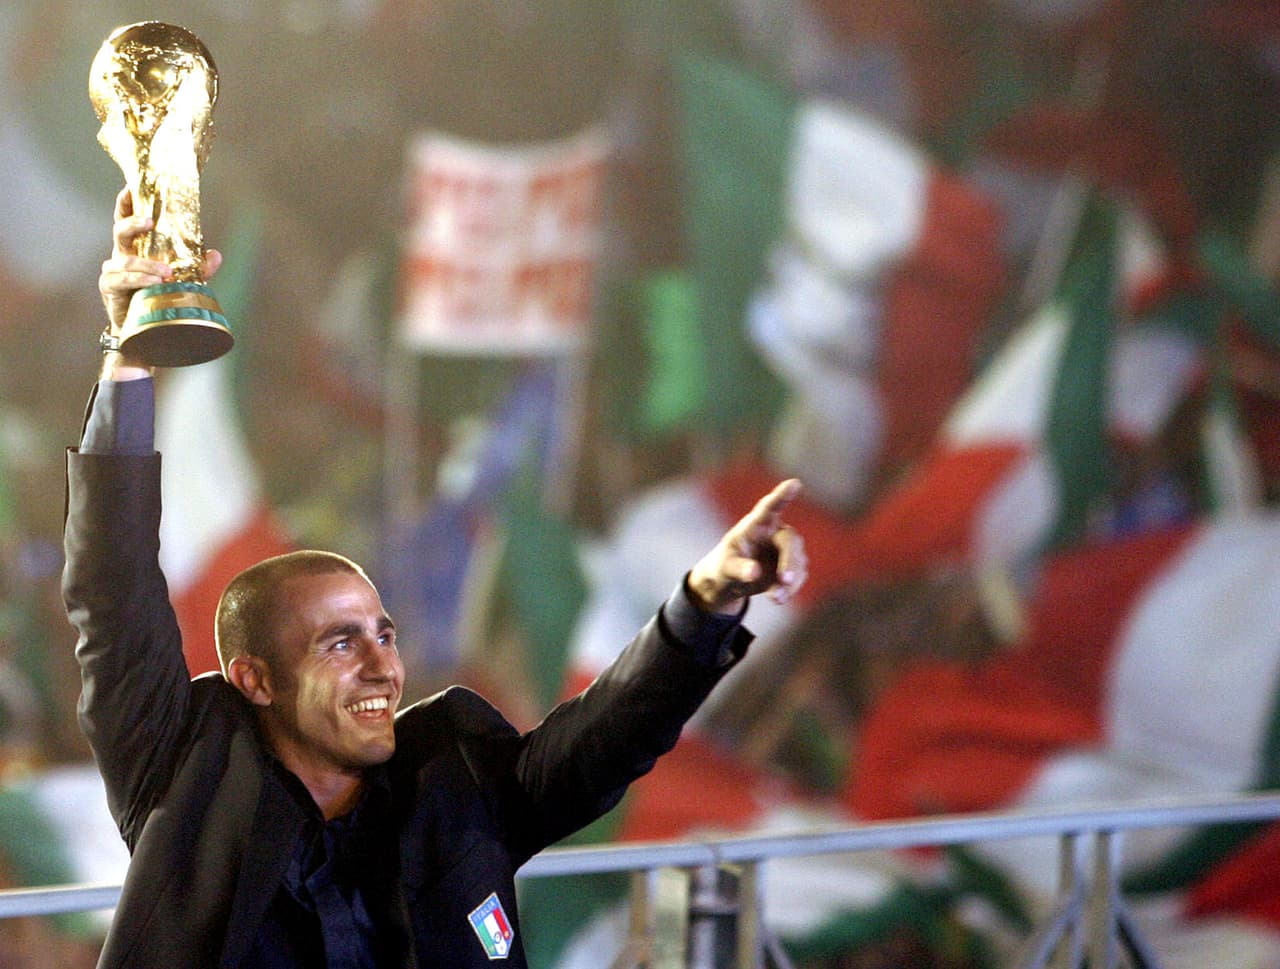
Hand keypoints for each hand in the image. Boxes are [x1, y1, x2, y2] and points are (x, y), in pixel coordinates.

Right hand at [98, 187, 221, 376]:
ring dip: (146, 264)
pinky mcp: (109, 287)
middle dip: (133, 222)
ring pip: (125, 260)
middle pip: (120, 230)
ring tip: (166, 273)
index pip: (128, 218)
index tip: (132, 186)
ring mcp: (113, 270)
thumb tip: (216, 254)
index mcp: (138, 246)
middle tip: (149, 221)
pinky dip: (139, 280)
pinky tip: (154, 282)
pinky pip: (123, 280)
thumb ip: (198, 267)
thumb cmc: (161, 298)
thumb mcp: (184, 280)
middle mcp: (122, 254)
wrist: (147, 330)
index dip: (127, 202)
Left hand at [688, 478, 806, 614]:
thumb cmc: (725, 565)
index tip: (794, 483)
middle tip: (784, 580)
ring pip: (798, 561)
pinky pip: (799, 576)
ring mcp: (786, 549)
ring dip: (790, 581)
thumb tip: (755, 573)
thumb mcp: (726, 568)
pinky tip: (777, 598)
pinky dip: (790, 589)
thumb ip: (739, 569)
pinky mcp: (792, 565)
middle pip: (791, 541)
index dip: (782, 495)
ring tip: (776, 598)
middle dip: (789, 561)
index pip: (770, 507)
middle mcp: (775, 532)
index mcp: (756, 525)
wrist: (732, 580)